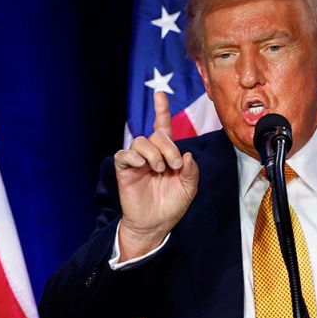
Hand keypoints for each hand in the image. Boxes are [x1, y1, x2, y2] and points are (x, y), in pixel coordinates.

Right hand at [113, 90, 199, 260]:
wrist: (155, 224)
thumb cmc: (171, 205)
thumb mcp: (189, 188)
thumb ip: (191, 171)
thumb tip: (187, 155)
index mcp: (167, 154)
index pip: (162, 127)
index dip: (161, 109)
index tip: (160, 93)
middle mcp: (151, 154)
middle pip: (156, 135)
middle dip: (168, 147)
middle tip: (173, 166)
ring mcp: (137, 161)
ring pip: (140, 141)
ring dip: (153, 154)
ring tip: (159, 170)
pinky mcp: (125, 169)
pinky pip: (124, 154)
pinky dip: (135, 157)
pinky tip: (144, 166)